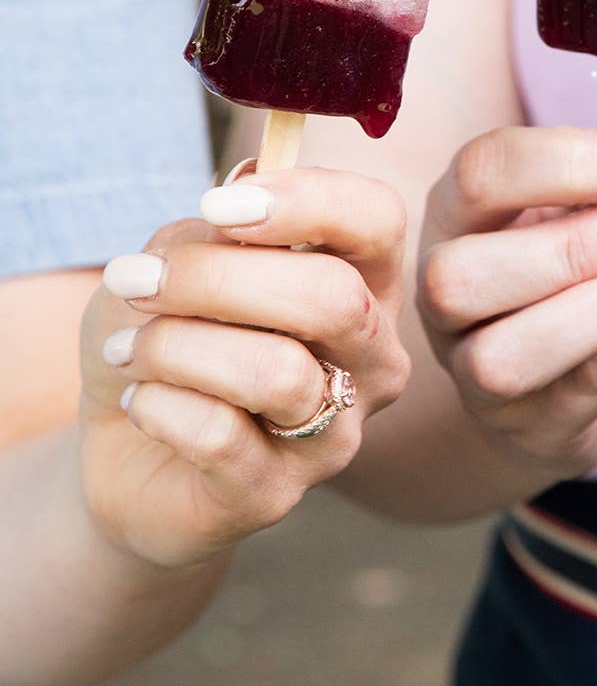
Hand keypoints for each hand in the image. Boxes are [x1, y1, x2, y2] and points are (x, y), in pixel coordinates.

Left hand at [80, 168, 410, 568]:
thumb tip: (242, 191)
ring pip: (277, 372)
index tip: (216, 206)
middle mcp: (373, 356)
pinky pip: (219, 435)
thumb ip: (215, 231)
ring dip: (176, 346)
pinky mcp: (279, 494)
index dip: (308, 200)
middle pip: (332, 297)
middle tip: (135, 278)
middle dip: (215, 279)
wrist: (128, 448)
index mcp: (365, 282)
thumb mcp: (178, 261)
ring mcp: (337, 433)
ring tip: (131, 348)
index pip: (378, 220)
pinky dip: (159, 404)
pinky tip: (140, 401)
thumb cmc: (172, 334)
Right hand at [419, 126, 596, 482]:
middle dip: (570, 248)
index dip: (561, 162)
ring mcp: (475, 373)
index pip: (480, 174)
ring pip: (502, 357)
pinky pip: (592, 384)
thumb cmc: (575, 273)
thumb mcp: (595, 212)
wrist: (558, 385)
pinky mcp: (533, 426)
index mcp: (457, 216)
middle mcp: (443, 297)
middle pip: (458, 277)